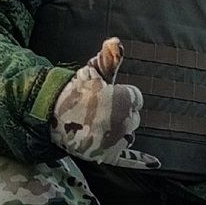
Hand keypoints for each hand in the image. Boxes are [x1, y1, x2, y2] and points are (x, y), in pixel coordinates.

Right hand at [49, 38, 159, 168]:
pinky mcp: (107, 156)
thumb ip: (110, 58)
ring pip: (128, 135)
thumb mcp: (93, 72)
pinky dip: (141, 161)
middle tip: (98, 109)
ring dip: (118, 130)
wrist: (50, 115)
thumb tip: (116, 41)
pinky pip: (128, 159)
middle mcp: (125, 123)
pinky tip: (155, 163)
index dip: (120, 95)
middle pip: (133, 118)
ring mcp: (117, 142)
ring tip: (97, 124)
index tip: (105, 95)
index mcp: (126, 101)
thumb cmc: (75, 90)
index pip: (136, 99)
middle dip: (120, 113)